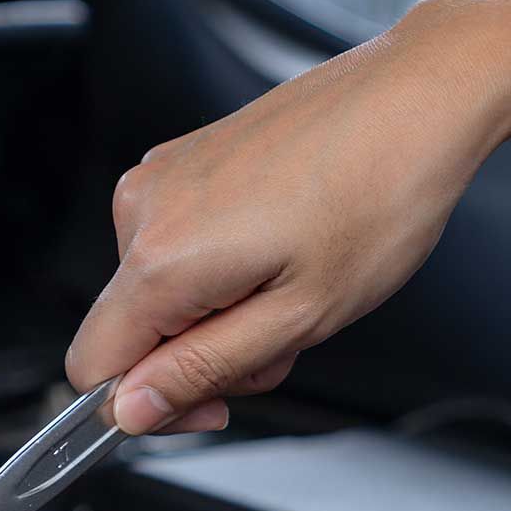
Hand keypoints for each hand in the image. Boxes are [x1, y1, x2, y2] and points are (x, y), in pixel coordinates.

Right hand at [64, 0, 510, 434]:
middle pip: (134, 330)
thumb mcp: (298, 318)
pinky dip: (229, 268)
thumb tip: (130, 410)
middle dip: (205, 355)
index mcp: (159, 257)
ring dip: (225, 312)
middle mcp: (143, 209)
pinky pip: (182, 245)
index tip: (213, 405)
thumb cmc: (378, 198)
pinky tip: (290, 248)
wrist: (418, 99)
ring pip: (164, 291)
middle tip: (289, 334)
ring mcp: (164, 176)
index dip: (146, 406)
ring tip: (300, 284)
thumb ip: (202, 370)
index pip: (91, 365)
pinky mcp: (188, 158)